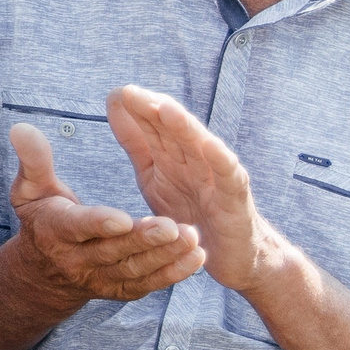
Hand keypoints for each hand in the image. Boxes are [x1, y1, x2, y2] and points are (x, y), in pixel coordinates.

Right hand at [5, 120, 204, 304]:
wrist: (44, 271)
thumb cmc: (41, 217)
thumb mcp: (29, 189)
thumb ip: (33, 161)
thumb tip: (22, 128)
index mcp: (55, 231)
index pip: (78, 227)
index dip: (99, 224)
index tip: (123, 218)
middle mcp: (77, 260)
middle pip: (113, 251)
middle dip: (143, 240)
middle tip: (172, 226)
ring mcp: (100, 278)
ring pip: (135, 269)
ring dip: (165, 256)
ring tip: (191, 237)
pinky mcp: (120, 289)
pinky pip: (148, 284)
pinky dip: (173, 273)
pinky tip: (196, 257)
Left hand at [107, 85, 285, 294]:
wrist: (231, 256)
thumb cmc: (190, 213)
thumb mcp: (153, 176)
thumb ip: (137, 143)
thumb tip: (114, 104)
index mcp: (172, 155)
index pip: (154, 126)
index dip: (137, 110)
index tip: (115, 94)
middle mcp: (195, 160)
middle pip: (174, 130)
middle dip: (154, 110)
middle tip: (131, 93)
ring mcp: (216, 177)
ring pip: (200, 147)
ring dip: (184, 127)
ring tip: (166, 109)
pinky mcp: (235, 199)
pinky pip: (229, 177)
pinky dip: (221, 160)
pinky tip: (210, 146)